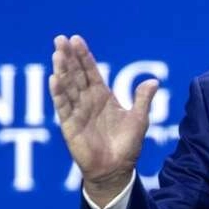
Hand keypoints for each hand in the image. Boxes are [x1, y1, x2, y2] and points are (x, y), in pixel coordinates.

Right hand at [49, 34, 158, 205]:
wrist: (117, 170)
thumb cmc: (127, 145)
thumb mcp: (139, 120)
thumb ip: (142, 100)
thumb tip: (153, 81)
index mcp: (103, 97)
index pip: (91, 71)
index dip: (84, 56)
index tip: (76, 39)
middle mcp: (88, 101)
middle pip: (76, 74)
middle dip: (68, 57)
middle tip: (60, 39)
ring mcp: (77, 112)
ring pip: (67, 87)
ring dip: (61, 70)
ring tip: (56, 54)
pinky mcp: (70, 126)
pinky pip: (63, 107)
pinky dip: (58, 93)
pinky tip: (54, 79)